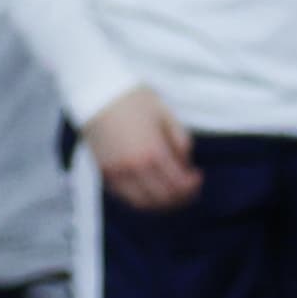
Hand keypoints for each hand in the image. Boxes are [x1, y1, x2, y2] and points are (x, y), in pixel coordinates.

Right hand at [85, 86, 200, 210]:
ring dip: (161, 203)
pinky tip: (151, 191)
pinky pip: (125, 197)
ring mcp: (116, 173)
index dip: (192, 185)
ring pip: (143, 203)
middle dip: (181, 197)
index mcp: (153, 152)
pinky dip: (141, 200)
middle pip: (163, 198)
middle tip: (190, 189)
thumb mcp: (166, 115)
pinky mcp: (104, 173)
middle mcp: (134, 167)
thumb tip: (185, 163)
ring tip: (172, 193)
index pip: (178, 184)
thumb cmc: (134, 100)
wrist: (98, 94)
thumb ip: (180, 141)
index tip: (198, 177)